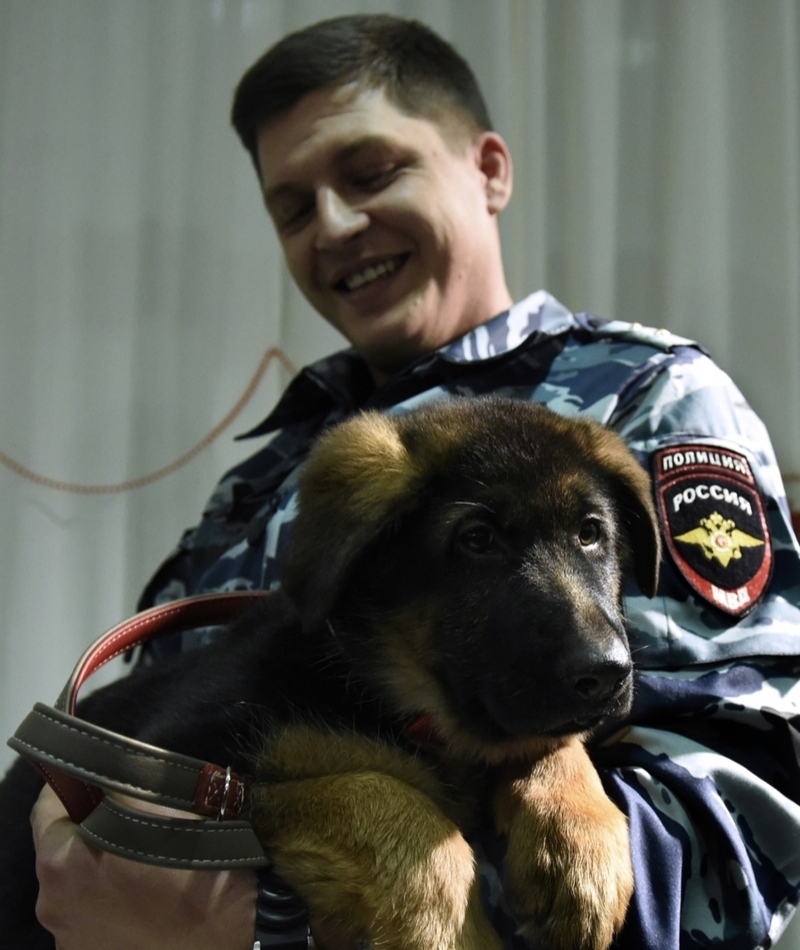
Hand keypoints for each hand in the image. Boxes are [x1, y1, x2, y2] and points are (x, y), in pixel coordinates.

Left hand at [31, 784, 257, 949]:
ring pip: (82, 884)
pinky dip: (117, 900)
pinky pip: (99, 916)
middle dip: (92, 828)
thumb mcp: (155, 802)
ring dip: (104, 865)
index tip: (101, 775)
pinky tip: (151, 894)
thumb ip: (113, 781)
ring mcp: (74, 941)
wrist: (235, 935)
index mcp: (59, 865)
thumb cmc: (194, 863)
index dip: (75, 783)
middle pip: (65, 849)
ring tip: (148, 859)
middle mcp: (53, 908)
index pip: (48, 806)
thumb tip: (98, 769)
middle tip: (133, 816)